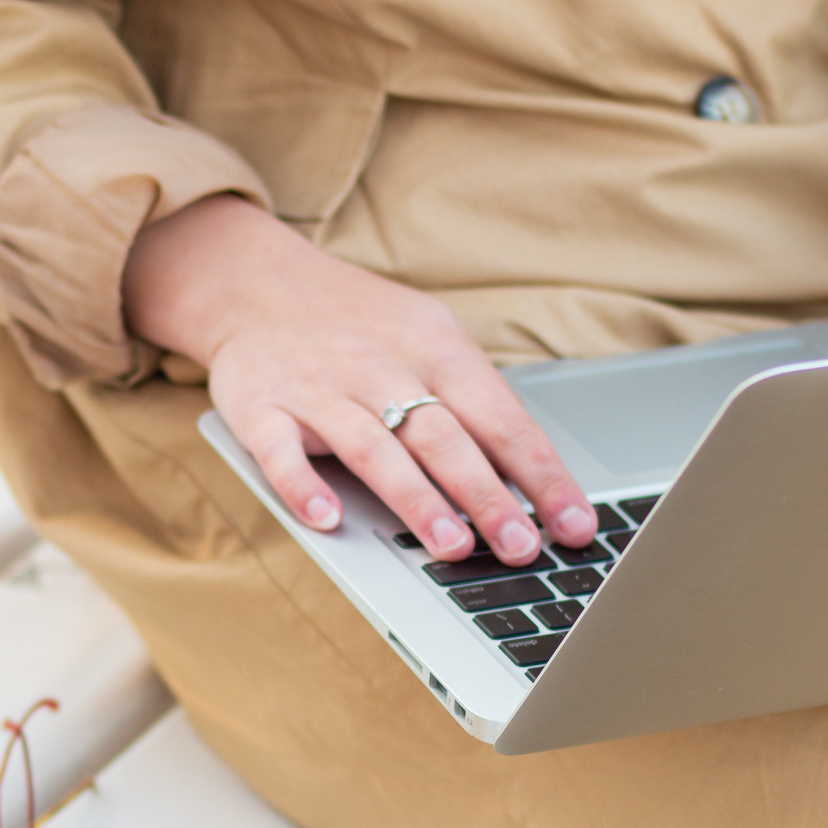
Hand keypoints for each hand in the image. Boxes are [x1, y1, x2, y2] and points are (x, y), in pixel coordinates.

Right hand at [124, 195, 593, 563]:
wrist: (253, 281)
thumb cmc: (358, 323)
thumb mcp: (426, 337)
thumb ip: (469, 401)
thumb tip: (531, 477)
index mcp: (434, 346)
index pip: (500, 418)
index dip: (542, 475)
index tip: (575, 525)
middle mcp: (380, 366)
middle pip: (443, 436)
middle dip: (488, 496)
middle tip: (523, 547)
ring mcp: (319, 388)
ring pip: (374, 447)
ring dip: (414, 498)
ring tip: (451, 545)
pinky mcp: (262, 408)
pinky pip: (281, 452)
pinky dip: (302, 485)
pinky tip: (327, 518)